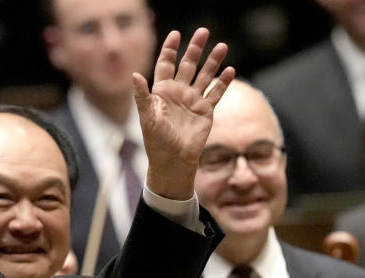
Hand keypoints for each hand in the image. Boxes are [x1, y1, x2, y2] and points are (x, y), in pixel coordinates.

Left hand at [134, 28, 235, 200]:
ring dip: (213, 61)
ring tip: (222, 46)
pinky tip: (230, 70)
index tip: (175, 35)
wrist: (172, 160)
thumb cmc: (156, 141)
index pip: (166, 64)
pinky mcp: (206, 111)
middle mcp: (179, 92)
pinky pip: (216, 94)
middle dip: (195, 48)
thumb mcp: (147, 117)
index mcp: (162, 91)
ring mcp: (193, 101)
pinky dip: (223, 82)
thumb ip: (142, 96)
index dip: (170, 49)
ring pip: (205, 75)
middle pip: (188, 64)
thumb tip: (134, 75)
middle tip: (204, 31)